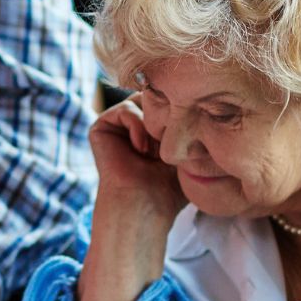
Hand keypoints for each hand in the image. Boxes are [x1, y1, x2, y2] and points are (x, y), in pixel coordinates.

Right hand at [89, 95, 183, 221]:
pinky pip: (125, 109)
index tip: (180, 143)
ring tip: (155, 152)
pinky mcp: (100, 126)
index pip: (168, 101)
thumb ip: (188, 124)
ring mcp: (114, 125)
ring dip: (153, 126)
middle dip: (166, 117)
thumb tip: (199, 99)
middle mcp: (131, 123)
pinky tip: (141, 150)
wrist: (145, 203)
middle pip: (154, 97)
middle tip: (168, 146)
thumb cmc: (169, 186)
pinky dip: (138, 126)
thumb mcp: (186, 150)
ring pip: (141, 101)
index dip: (179, 114)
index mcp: (148, 128)